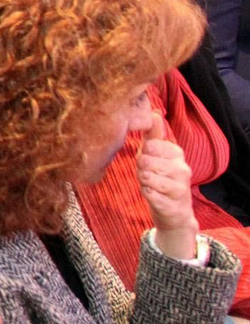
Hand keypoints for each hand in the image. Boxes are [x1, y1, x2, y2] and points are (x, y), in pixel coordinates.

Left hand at [136, 112, 199, 259]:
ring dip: (142, 181)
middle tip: (148, 174)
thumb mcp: (155, 154)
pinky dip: (146, 194)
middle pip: (146, 161)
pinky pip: (149, 194)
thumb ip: (153, 134)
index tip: (148, 160)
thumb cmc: (160, 177)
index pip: (150, 145)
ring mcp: (181, 188)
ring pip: (147, 177)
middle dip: (140, 168)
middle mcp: (183, 169)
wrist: (174, 212)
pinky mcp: (174, 205)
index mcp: (177, 153)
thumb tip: (153, 111)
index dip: (142, 154)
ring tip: (150, 184)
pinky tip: (152, 195)